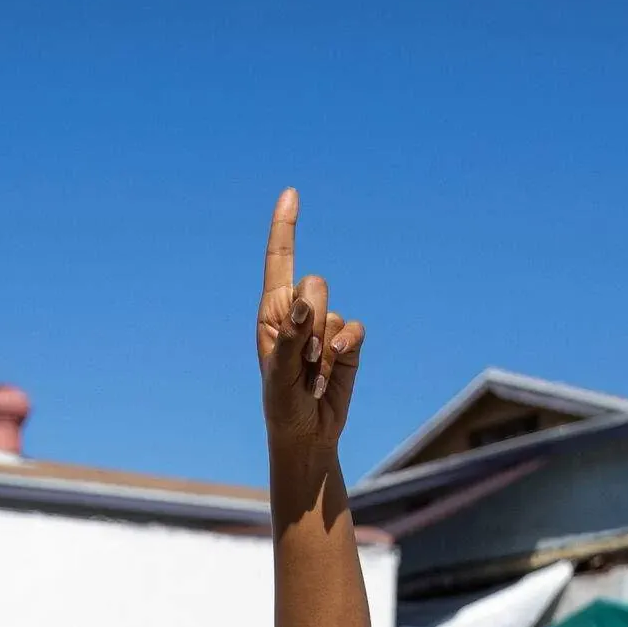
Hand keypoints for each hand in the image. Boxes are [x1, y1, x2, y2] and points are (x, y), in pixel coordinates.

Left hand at [257, 188, 363, 453]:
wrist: (307, 433)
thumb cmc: (281, 404)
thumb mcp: (276, 376)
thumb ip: (287, 339)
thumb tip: (301, 304)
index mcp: (272, 311)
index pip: (280, 261)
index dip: (286, 227)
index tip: (292, 193)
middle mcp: (298, 312)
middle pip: (315, 284)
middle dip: (310, 320)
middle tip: (300, 359)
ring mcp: (325, 327)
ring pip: (334, 311)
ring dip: (323, 349)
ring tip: (311, 376)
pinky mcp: (348, 344)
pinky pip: (354, 329)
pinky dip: (345, 349)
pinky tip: (334, 369)